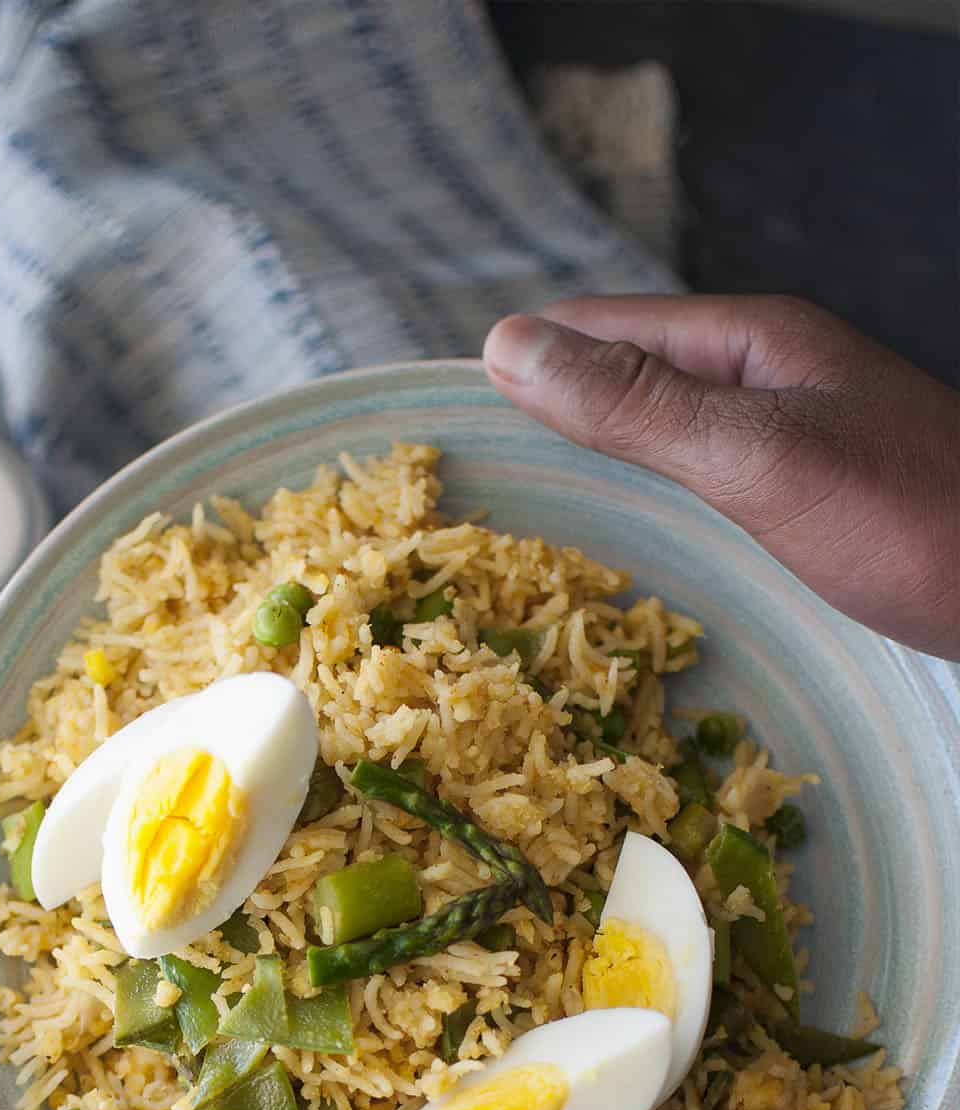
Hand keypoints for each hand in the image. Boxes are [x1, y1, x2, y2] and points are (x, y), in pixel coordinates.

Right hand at [483, 295, 959, 659]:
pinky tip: (617, 544)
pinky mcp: (802, 495)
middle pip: (622, 375)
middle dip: (542, 412)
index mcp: (748, 341)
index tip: (435, 422)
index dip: (516, 363)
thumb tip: (507, 347)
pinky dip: (640, 502)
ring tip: (512, 512)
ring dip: (588, 460)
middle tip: (458, 478)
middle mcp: (762, 376)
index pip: (597, 328)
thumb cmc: (911, 520)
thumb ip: (637, 406)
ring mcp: (784, 435)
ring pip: (656, 431)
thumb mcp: (757, 455)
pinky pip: (694, 479)